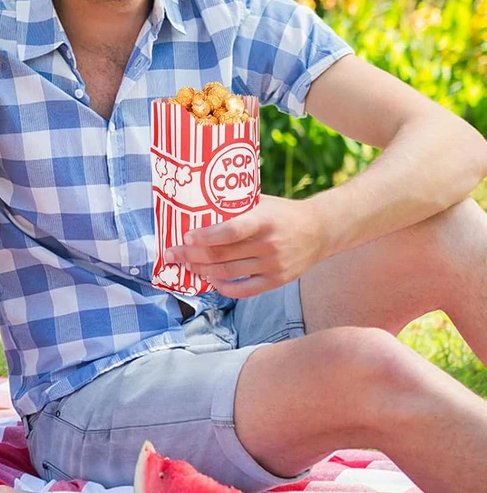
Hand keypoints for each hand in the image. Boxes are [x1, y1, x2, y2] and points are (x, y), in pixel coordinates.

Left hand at [165, 194, 326, 296]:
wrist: (320, 230)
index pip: (231, 231)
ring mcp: (274, 265)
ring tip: (186, 265)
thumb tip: (198, 206)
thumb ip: (236, 206)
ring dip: (202, 270)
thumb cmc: (282, 212)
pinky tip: (210, 279)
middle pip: (222, 255)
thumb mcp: (262, 202)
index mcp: (265, 220)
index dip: (206, 236)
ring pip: (228, 273)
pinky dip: (223, 287)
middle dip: (191, 255)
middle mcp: (269, 245)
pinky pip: (244, 290)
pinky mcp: (277, 280)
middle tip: (172, 253)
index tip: (186, 236)